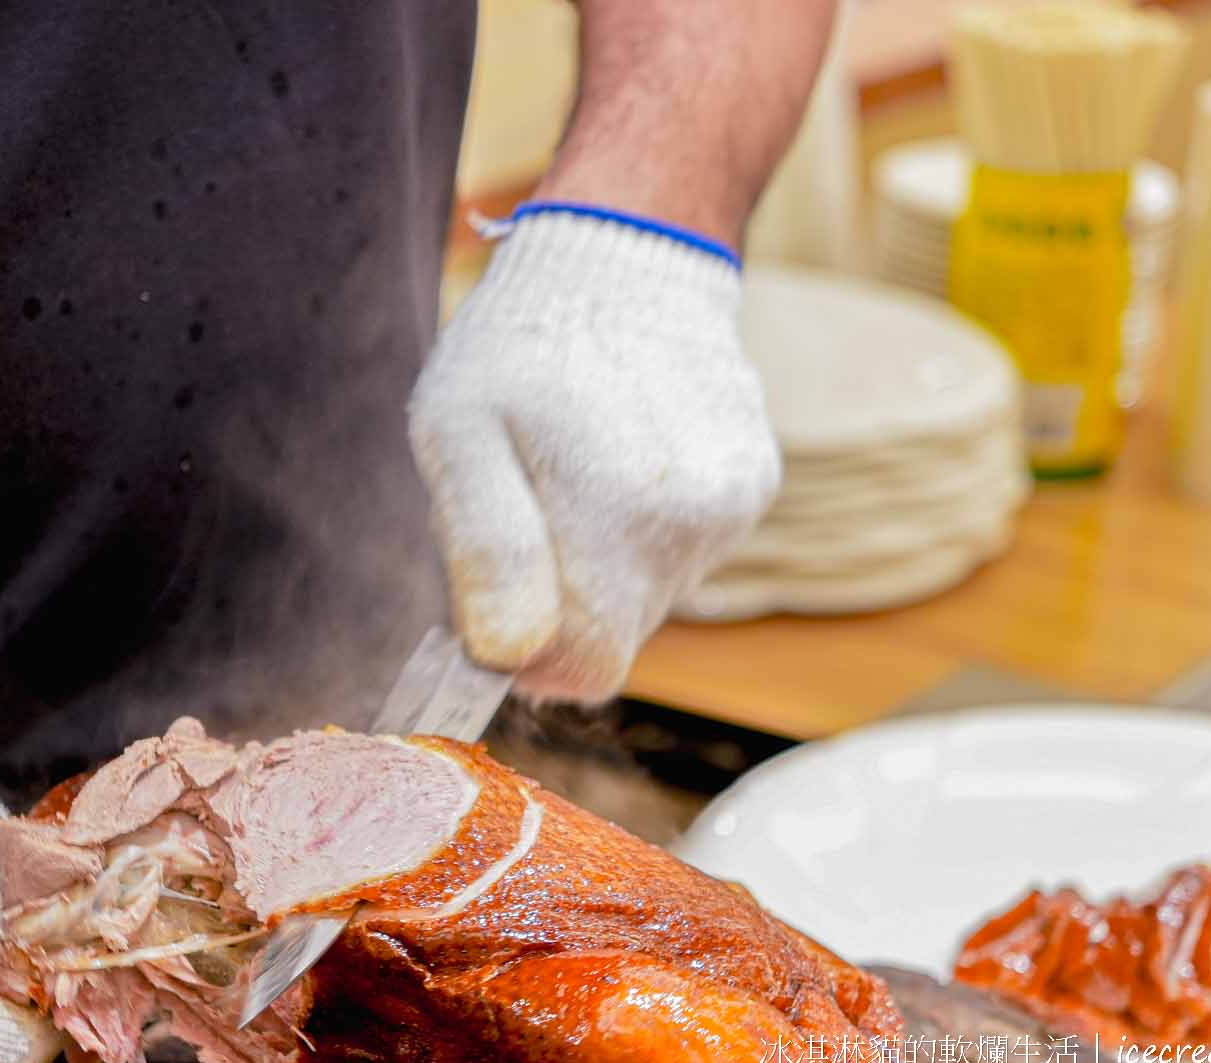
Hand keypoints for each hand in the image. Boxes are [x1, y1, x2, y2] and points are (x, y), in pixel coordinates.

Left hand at [408, 207, 780, 700]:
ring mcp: (734, 507)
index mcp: (617, 515)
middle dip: (557, 593)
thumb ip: (483, 549)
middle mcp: (694, 523)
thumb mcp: (456, 429)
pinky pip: (680, 552)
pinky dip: (639, 525)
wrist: (627, 248)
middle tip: (526, 499)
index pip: (580, 667)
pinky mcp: (754, 488)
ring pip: (646, 596)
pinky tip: (619, 454)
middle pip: (611, 633)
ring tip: (572, 465)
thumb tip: (509, 653)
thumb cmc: (520, 343)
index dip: (525, 647)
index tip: (493, 584)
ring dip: (598, 558)